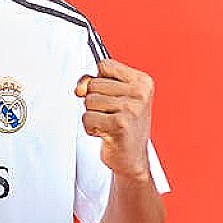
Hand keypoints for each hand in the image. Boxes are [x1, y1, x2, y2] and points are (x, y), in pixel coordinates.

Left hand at [75, 58, 153, 179]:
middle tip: (110, 114)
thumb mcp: (114, 97)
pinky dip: (90, 128)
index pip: (104, 65)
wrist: (132, 158)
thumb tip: (80, 86)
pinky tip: (105, 133)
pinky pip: (87, 117)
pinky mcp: (120, 124)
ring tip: (108, 123)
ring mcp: (131, 109)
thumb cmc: (124, 126)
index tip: (108, 95)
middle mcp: (140, 93)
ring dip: (93, 115)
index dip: (98, 80)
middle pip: (94, 83)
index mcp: (142, 81)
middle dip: (95, 101)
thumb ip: (95, 82)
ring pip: (89, 100)